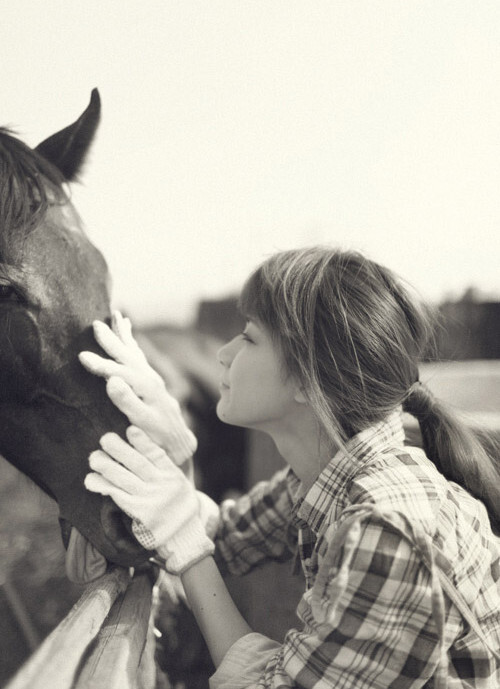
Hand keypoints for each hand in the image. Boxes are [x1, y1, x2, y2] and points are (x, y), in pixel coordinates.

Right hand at [79, 311, 196, 465]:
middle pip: (128, 355)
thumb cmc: (159, 437)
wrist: (179, 444)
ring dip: (125, 335)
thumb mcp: (143, 422)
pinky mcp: (153, 383)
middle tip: (96, 324)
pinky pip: (139, 358)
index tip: (81, 356)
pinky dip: (132, 346)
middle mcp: (151, 379)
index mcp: (146, 387)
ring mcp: (153, 379)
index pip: (118, 372)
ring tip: (118, 317)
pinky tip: (130, 340)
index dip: (100, 364)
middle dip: (112, 340)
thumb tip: (112, 380)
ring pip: (135, 352)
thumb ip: (128, 401)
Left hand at [85, 426, 214, 573]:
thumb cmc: (176, 505)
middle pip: (138, 463)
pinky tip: (91, 479)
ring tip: (93, 457)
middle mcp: (161, 485)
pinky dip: (102, 486)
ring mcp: (149, 499)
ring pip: (123, 478)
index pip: (157, 454)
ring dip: (106, 466)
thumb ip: (163, 467)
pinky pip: (116, 496)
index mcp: (172, 475)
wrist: (183, 536)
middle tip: (105, 438)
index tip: (130, 430)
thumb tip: (141, 444)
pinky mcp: (137, 512)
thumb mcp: (178, 483)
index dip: (142, 441)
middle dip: (119, 449)